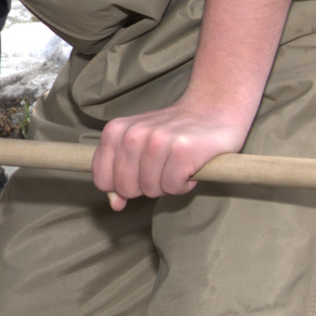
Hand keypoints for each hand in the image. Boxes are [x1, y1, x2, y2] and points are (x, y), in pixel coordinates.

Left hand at [91, 97, 252, 210]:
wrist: (213, 110)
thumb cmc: (171, 133)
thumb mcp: (137, 146)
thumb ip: (119, 173)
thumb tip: (115, 205)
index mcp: (115, 131)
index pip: (102, 179)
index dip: (120, 187)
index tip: (138, 175)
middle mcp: (133, 134)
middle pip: (127, 188)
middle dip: (146, 187)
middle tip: (162, 169)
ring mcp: (158, 141)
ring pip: (151, 189)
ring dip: (167, 185)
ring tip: (177, 164)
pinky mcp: (182, 150)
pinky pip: (173, 188)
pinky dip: (184, 185)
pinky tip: (190, 167)